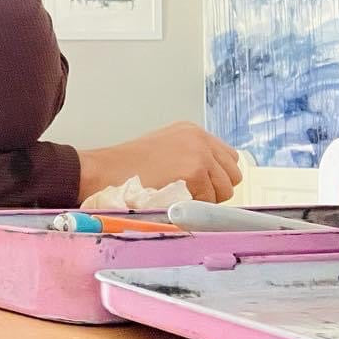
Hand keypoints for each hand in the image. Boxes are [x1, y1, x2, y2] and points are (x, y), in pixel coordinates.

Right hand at [76, 123, 242, 203]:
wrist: (106, 172)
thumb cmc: (126, 168)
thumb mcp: (163, 151)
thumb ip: (189, 157)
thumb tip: (210, 179)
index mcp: (192, 132)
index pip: (228, 158)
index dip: (217, 177)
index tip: (203, 187)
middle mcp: (200, 139)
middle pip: (233, 174)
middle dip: (217, 189)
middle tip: (192, 196)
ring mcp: (199, 154)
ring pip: (224, 190)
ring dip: (206, 200)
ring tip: (179, 198)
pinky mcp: (195, 172)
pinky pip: (209, 200)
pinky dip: (194, 206)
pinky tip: (173, 200)